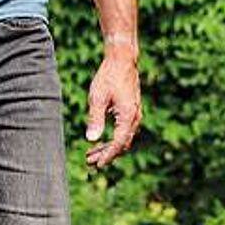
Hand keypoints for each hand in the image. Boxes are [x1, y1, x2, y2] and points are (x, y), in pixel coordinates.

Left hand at [84, 52, 141, 166]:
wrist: (122, 60)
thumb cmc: (108, 77)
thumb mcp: (97, 98)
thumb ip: (95, 119)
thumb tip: (91, 139)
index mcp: (128, 116)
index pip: (119, 143)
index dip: (108, 155)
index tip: (97, 164)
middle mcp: (135, 117)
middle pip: (122, 144)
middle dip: (106, 154)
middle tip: (90, 162)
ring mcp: (135, 114)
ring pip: (123, 138)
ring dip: (108, 147)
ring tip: (91, 154)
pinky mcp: (131, 111)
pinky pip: (124, 131)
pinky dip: (112, 138)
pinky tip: (100, 140)